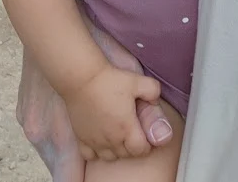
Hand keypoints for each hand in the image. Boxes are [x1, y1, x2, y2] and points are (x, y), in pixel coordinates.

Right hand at [17, 12, 172, 176]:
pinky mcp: (81, 138)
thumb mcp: (137, 81)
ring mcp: (94, 141)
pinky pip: (90, 155)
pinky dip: (97, 152)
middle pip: (126, 154)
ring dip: (117, 151)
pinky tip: (101, 140)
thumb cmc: (110, 80)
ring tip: (119, 136)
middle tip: (134, 132)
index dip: (147, 145)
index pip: (140, 150)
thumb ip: (153, 91)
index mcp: (126, 128)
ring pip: (109, 157)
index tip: (146, 135)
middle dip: (133, 147)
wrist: (82, 79)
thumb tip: (156, 100)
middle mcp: (110, 139)